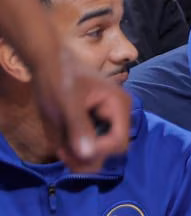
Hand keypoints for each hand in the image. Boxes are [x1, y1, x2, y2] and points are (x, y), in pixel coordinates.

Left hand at [32, 47, 130, 171]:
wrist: (47, 60)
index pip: (118, 141)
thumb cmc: (57, 76)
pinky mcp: (97, 121)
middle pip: (112, 149)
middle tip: (62, 154)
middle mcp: (119, 114)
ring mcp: (109, 118)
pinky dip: (79, 147)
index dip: (97, 151)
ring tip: (60, 150)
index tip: (71, 150)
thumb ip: (78, 128)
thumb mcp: (66, 103)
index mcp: (119, 106)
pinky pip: (93, 142)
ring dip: (82, 154)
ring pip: (102, 148)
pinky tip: (63, 144)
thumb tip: (87, 155)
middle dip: (89, 156)